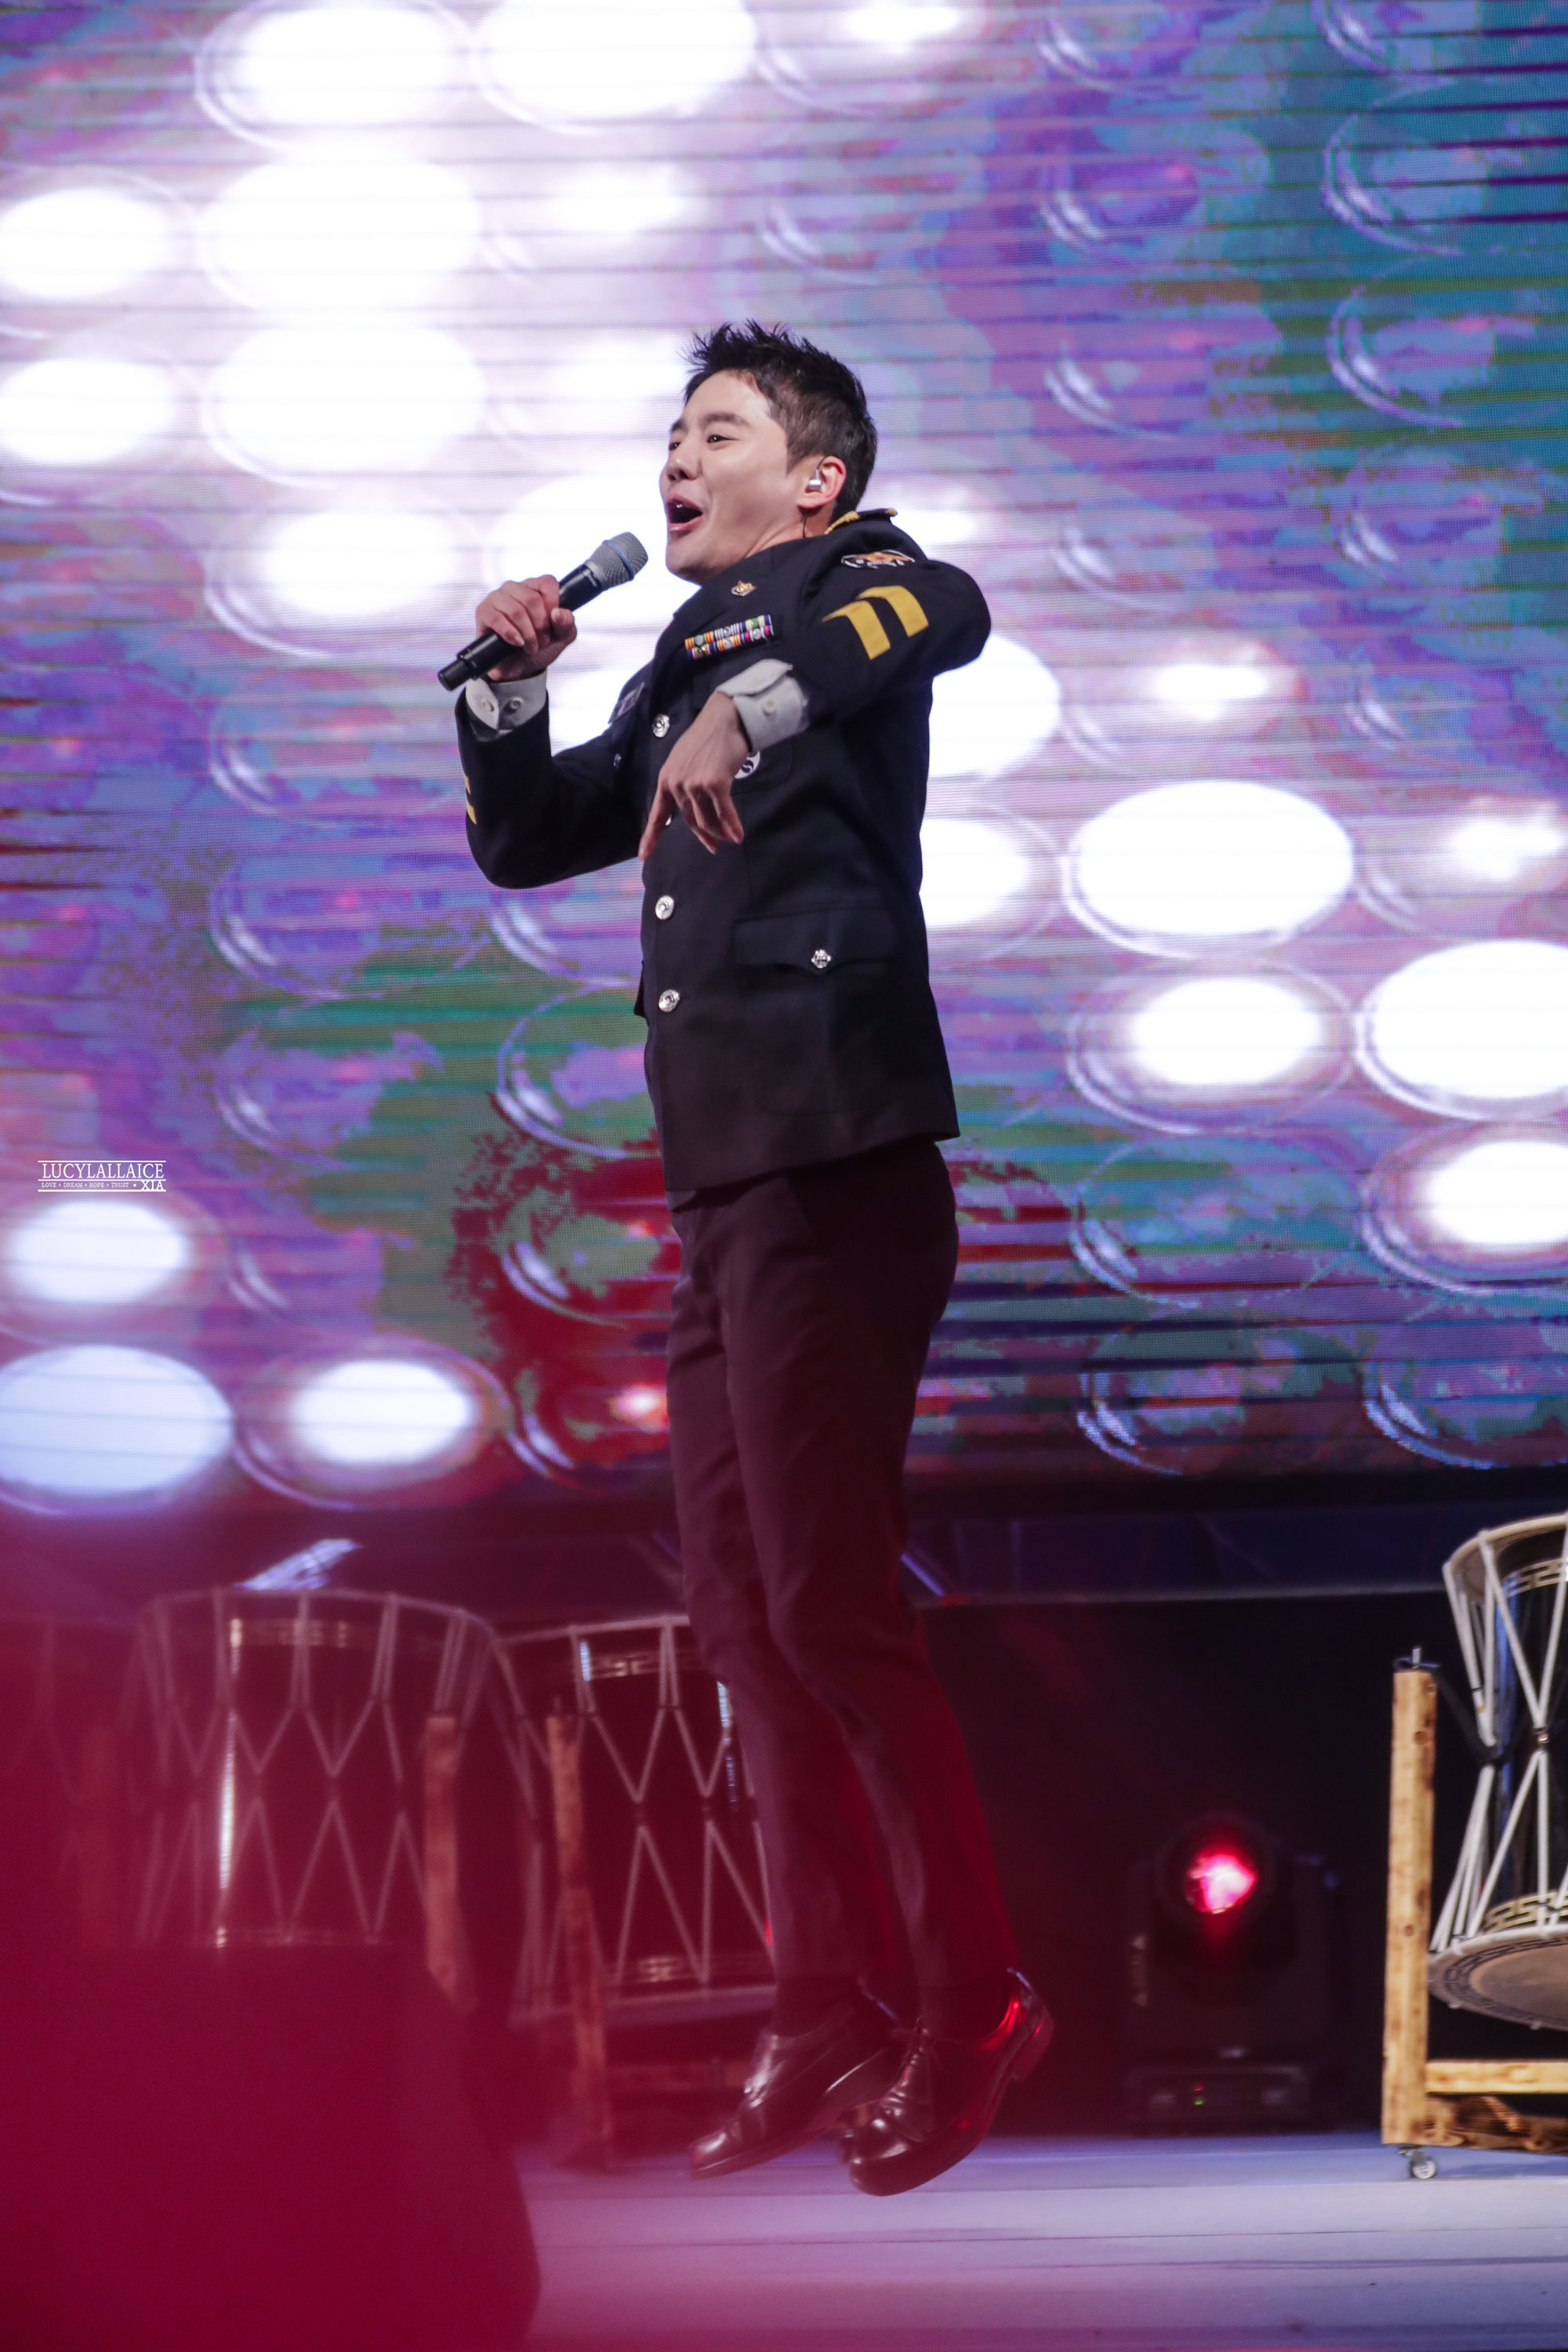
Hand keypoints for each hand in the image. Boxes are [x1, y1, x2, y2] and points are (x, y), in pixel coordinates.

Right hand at [473, 576, 576, 679]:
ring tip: (530, 647)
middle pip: (532, 599)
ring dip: (527, 634)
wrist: (519, 667)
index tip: (554, 623)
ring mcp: (497, 598)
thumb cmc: (540, 645)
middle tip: (542, 642)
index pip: (548, 583)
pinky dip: (511, 634)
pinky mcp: (484, 611)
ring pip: (516, 610)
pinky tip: (517, 643)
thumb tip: (558, 613)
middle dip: (541, 626)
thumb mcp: (561, 636)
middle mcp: (515, 588)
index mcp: (535, 587)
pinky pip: (497, 619)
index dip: (554, 604)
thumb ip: (566, 623)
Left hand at [638, 693, 750, 858]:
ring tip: (730, 838)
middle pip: (690, 820)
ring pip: (707, 819)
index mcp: (666, 779)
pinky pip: (724, 813)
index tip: (643, 855)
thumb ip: (685, 784)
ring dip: (721, 832)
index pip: (658, 814)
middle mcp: (676, 784)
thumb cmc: (707, 739)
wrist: (724, 719)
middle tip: (714, 846)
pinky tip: (739, 835)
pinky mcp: (714, 784)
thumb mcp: (685, 761)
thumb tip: (695, 808)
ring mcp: (694, 784)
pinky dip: (733, 825)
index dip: (650, 837)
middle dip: (704, 836)